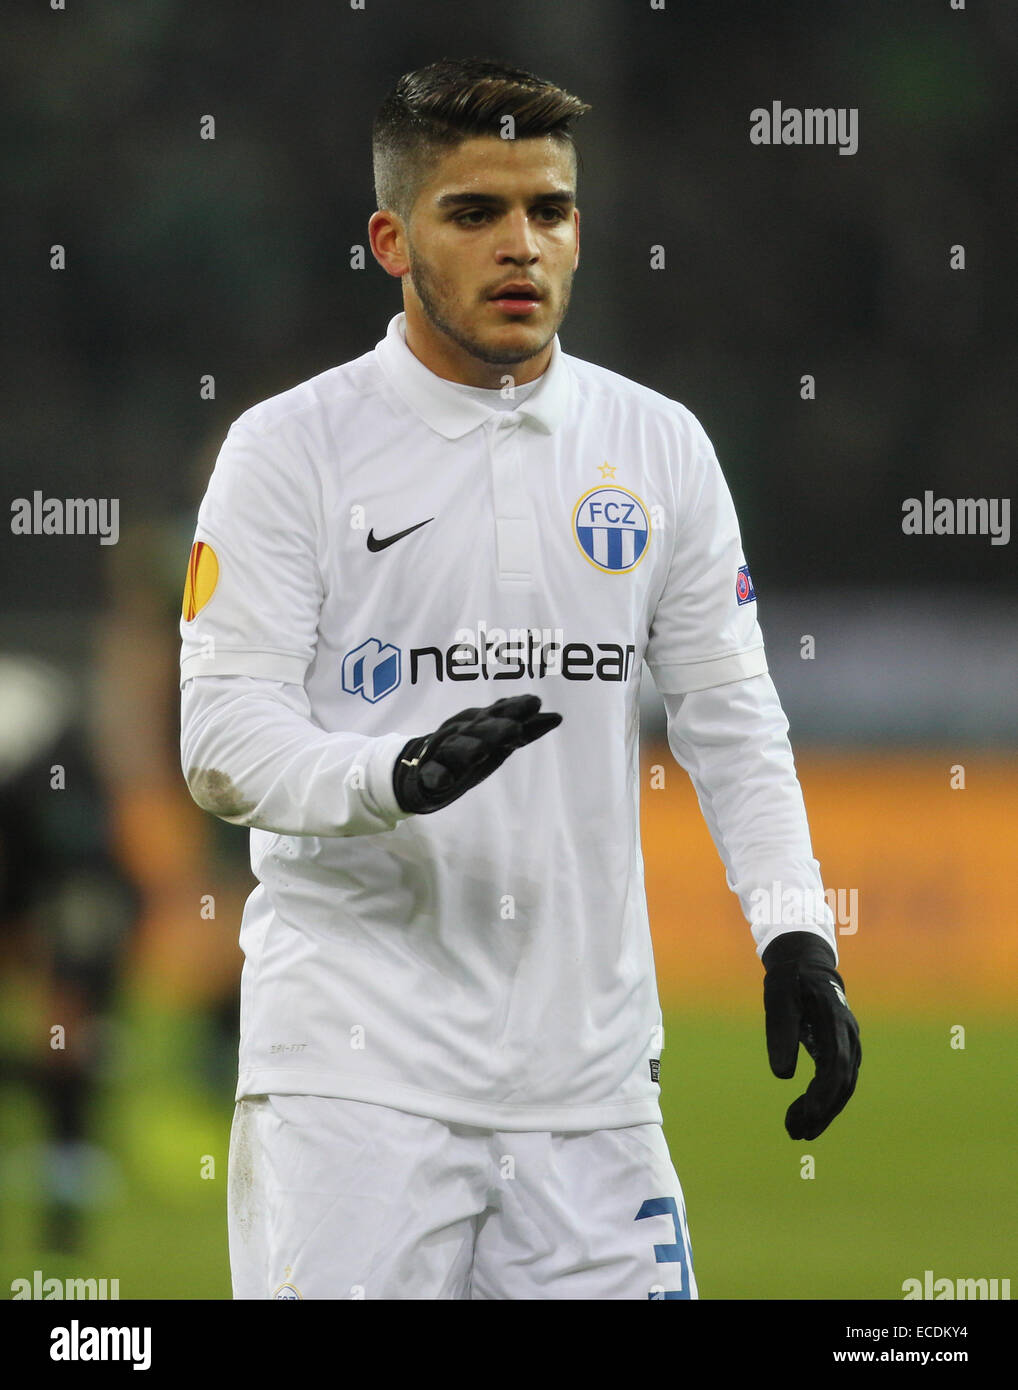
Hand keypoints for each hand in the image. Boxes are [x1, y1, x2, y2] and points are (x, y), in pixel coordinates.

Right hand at [392, 694, 561, 814]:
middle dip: (495, 728)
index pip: (498, 713)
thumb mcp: (497, 740)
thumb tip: (557, 716)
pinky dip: (437, 776)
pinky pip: (432, 774)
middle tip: (514, 729)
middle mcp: (461, 733)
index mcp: (478, 724)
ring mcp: (443, 753)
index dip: (515, 707)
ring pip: (456, 750)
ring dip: (468, 749)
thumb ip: (526, 730)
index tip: (535, 703)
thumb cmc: (467, 750)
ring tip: (481, 752)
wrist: (418, 768)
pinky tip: (445, 780)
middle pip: (478, 730)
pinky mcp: (427, 774)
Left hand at [762, 930, 860, 1139]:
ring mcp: (849, 1044)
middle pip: (843, 1082)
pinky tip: (805, 1115)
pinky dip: (823, 1101)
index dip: (825, 1092)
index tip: (809, 1115)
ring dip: (823, 1111)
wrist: (807, 964)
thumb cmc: (789, 980)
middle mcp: (848, 1035)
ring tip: (797, 1132)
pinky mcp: (842, 1050)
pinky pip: (837, 1081)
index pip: (836, 1063)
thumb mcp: (778, 999)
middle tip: (796, 1134)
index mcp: (834, 1019)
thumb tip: (782, 1076)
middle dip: (822, 1111)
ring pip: (842, 1086)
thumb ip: (780, 1032)